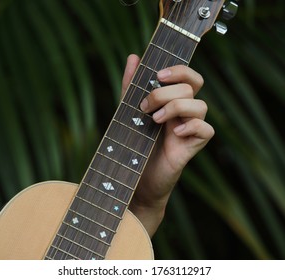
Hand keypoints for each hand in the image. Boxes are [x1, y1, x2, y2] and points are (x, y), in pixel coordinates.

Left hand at [121, 54, 214, 236]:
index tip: (158, 75)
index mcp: (173, 101)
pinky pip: (206, 130)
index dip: (179, 70)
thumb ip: (131, 86)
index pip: (189, 76)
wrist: (136, 176)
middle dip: (165, 92)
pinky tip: (174, 133)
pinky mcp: (194, 146)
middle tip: (145, 106)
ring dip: (176, 107)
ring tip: (155, 121)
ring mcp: (191, 129)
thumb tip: (133, 56)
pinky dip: (191, 126)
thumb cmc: (134, 142)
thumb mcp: (128, 111)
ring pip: (201, 105)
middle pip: (192, 87)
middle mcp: (186, 112)